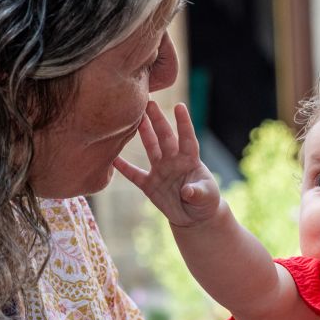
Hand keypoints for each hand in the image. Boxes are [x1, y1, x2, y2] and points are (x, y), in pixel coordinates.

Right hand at [114, 101, 221, 227]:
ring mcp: (161, 171)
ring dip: (143, 133)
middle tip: (149, 102)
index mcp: (190, 160)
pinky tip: (112, 158)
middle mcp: (174, 161)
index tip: (180, 106)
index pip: (187, 138)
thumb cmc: (205, 202)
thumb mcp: (206, 198)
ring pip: (150, 148)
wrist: (193, 217)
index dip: (184, 123)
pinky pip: (134, 174)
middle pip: (165, 137)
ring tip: (134, 118)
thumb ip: (198, 192)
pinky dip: (123, 167)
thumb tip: (188, 191)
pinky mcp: (149, 185)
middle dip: (158, 120)